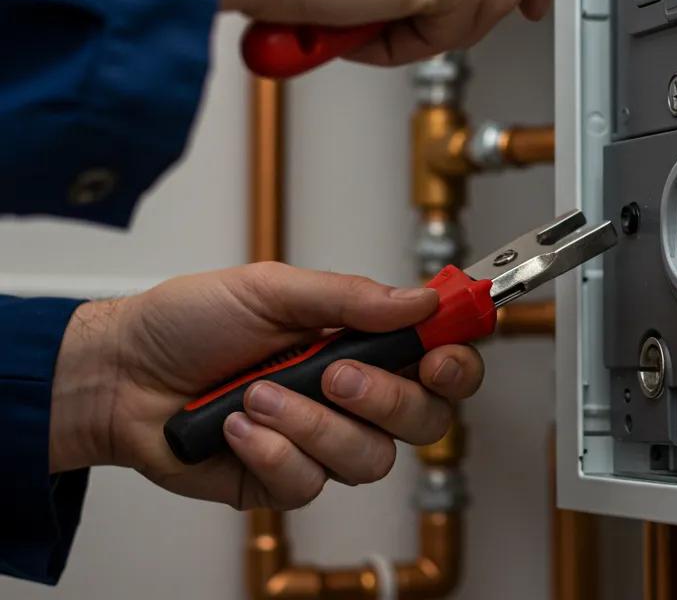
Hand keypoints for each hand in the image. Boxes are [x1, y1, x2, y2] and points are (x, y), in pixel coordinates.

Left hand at [49, 264, 483, 509]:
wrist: (123, 375)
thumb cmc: (191, 321)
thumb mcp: (271, 289)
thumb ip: (350, 298)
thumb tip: (420, 299)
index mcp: (359, 337)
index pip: (437, 353)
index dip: (456, 359)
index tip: (441, 355)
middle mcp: (352, 392)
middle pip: (424, 418)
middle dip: (385, 399)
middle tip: (335, 374)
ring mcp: (322, 438)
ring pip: (369, 457)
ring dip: (311, 425)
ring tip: (259, 394)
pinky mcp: (286, 477)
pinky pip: (310, 483)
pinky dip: (271, 452)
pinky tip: (237, 428)